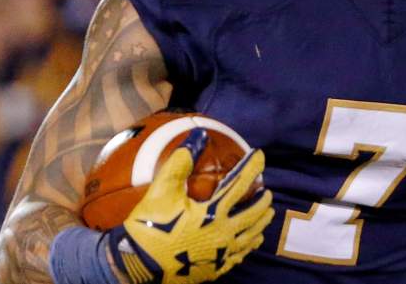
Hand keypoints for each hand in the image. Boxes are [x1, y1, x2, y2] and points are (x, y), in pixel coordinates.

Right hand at [108, 129, 274, 283]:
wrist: (138, 264)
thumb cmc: (149, 226)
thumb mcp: (162, 191)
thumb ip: (180, 162)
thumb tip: (198, 135)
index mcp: (213, 213)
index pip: (239, 184)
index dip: (252, 167)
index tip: (260, 155)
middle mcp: (222, 234)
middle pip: (252, 214)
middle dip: (262, 201)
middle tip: (267, 192)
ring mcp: (221, 255)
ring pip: (250, 237)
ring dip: (261, 223)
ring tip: (267, 214)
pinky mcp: (215, 269)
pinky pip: (240, 256)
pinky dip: (250, 245)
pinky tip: (251, 242)